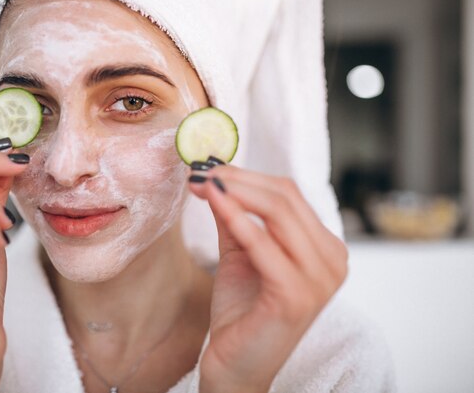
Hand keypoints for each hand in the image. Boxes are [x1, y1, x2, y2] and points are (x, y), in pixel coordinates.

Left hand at [189, 164, 347, 392]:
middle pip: (285, 198)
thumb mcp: (241, 254)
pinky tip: (214, 202)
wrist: (236, 366)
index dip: (247, 175)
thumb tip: (216, 176)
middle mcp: (332, 261)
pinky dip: (237, 220)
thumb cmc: (242, 312)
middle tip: (200, 171)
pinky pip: (264, 245)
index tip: (209, 166)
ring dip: (234, 192)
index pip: (289, 195)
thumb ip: (235, 217)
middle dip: (238, 179)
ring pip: (278, 213)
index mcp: (325, 249)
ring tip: (200, 183)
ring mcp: (319, 280)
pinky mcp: (296, 295)